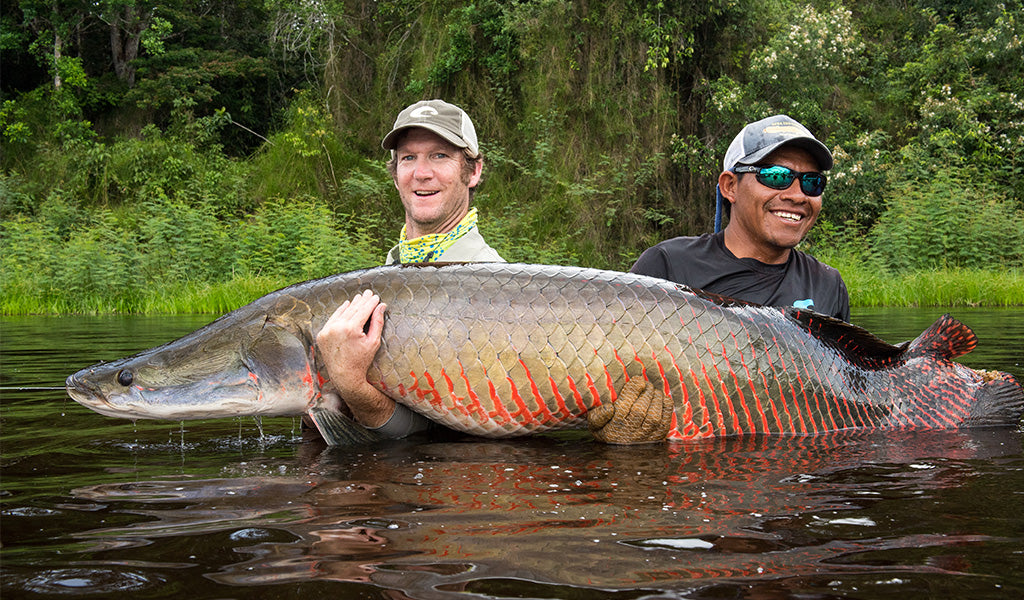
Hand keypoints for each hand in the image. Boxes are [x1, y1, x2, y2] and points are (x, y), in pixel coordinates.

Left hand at [315, 290, 393, 427]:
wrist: (344, 376)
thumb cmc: (362, 360)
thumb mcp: (373, 342)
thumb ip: (377, 322)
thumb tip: (381, 306)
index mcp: (351, 329)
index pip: (363, 310)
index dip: (370, 303)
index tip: (376, 296)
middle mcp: (337, 327)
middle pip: (352, 309)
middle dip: (361, 301)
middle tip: (368, 293)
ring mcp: (327, 330)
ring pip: (341, 312)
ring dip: (351, 305)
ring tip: (358, 298)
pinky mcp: (322, 334)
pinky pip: (332, 319)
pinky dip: (339, 312)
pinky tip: (346, 306)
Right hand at [587, 378, 671, 443]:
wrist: (622, 452)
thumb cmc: (607, 431)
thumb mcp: (595, 425)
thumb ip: (598, 416)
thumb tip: (610, 407)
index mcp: (614, 427)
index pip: (624, 406)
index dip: (633, 390)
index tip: (637, 379)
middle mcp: (631, 433)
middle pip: (640, 408)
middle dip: (645, 391)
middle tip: (645, 384)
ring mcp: (646, 436)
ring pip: (654, 413)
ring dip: (655, 397)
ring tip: (652, 390)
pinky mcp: (658, 437)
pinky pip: (666, 419)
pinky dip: (666, 405)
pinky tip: (660, 398)